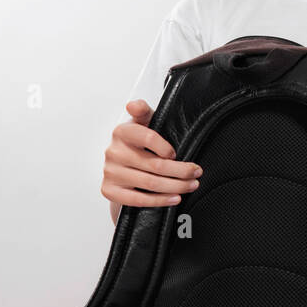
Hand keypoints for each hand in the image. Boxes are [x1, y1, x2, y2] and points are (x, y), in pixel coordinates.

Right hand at [102, 99, 202, 218]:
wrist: (122, 166)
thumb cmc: (139, 143)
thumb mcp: (144, 122)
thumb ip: (143, 111)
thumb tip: (134, 105)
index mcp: (122, 132)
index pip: (147, 137)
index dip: (165, 147)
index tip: (177, 154)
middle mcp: (113, 152)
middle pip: (155, 165)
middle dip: (181, 171)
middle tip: (197, 173)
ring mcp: (110, 172)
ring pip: (150, 183)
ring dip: (176, 186)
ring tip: (191, 185)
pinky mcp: (109, 190)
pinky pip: (137, 200)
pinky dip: (159, 200)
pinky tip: (175, 198)